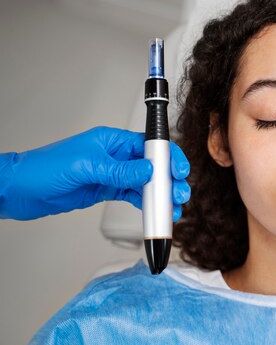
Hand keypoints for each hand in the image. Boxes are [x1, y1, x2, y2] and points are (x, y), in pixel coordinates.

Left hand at [0, 126, 189, 220]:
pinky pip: (133, 195)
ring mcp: (112, 173)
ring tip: (172, 209)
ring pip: (146, 182)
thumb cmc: (44, 169)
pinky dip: (146, 204)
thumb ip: (119, 170)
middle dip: (169, 180)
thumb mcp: (85, 167)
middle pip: (153, 165)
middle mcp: (116, 155)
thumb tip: (148, 170)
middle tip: (179, 195)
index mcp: (112, 141)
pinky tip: (155, 212)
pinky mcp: (106, 189)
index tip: (180, 172)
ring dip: (160, 195)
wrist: (19, 190)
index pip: (149, 145)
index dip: (168, 158)